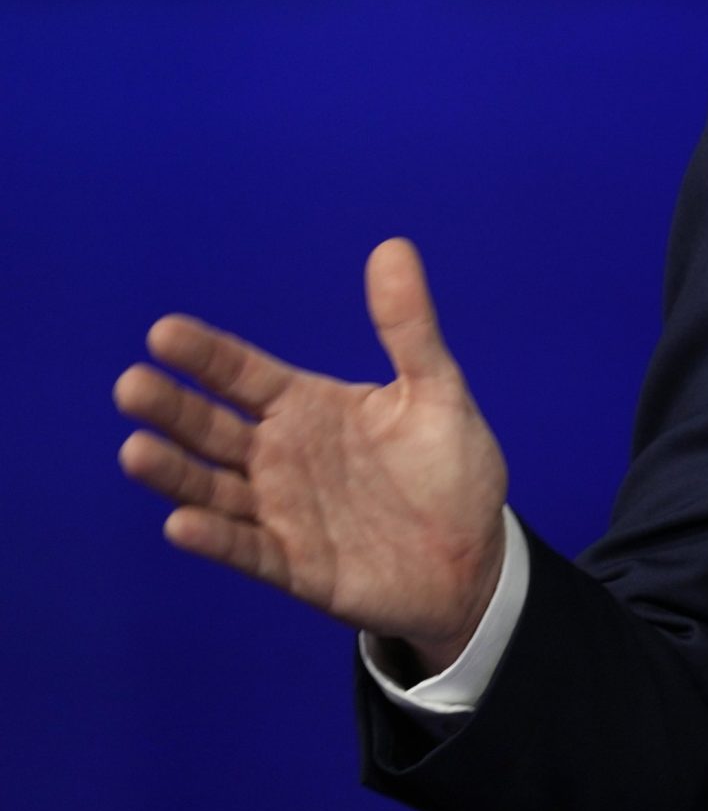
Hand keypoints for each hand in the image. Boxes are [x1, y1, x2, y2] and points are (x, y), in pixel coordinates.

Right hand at [113, 238, 509, 674]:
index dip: (206, 355)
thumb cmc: (450, 468)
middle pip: (212, 427)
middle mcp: (280, 456)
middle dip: (172, 407)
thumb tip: (394, 247)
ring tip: (135, 451)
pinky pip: (246, 549)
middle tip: (131, 384)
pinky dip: (215, 538)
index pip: (244, 374)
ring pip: (213, 488)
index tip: (163, 332)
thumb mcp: (436, 390)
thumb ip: (410, 327)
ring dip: (174, 473)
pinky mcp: (293, 564)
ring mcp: (281, 511)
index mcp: (307, 407)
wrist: (473, 555)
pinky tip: (182, 524)